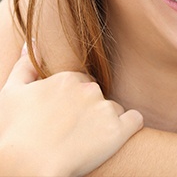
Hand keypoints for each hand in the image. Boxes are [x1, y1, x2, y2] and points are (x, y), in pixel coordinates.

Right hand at [0, 49, 142, 176]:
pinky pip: (135, 121)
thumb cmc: (12, 133)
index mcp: (68, 78)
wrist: (26, 166)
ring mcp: (105, 109)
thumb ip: (24, 67)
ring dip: (105, 122)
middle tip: (73, 130)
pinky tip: (112, 138)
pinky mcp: (118, 130)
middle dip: (90, 110)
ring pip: (114, 110)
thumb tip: (31, 43)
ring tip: (86, 140)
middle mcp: (90, 89)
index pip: (81, 84)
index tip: (63, 117)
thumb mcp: (11, 94)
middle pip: (99, 96)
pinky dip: (128, 128)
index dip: (73, 101)